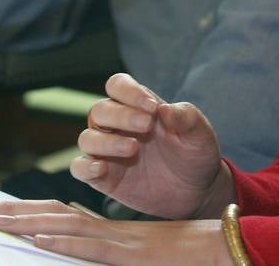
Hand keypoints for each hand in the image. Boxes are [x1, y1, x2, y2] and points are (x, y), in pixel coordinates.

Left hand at [0, 200, 232, 264]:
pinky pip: (87, 244)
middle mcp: (106, 230)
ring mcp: (115, 240)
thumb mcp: (138, 261)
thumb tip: (78, 255)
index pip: (57, 215)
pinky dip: (60, 240)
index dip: (25, 212)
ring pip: (61, 224)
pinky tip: (36, 237)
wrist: (223, 249)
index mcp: (107, 233)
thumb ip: (110, 256)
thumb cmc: (185, 259)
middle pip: (50, 213)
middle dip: (11, 211)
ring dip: (23, 220)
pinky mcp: (127, 254)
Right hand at [72, 73, 234, 219]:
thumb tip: (164, 108)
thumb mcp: (199, 133)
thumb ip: (186, 117)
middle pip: (100, 110)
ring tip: (133, 149)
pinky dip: (85, 166)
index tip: (151, 107)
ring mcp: (108, 151)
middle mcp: (117, 125)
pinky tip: (102, 168)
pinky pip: (79, 168)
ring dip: (106, 141)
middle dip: (120, 116)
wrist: (197, 192)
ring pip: (87, 138)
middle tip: (146, 125)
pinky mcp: (103, 177)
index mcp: (138, 106)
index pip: (117, 85)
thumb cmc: (195, 154)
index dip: (129, 92)